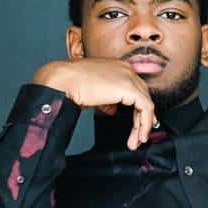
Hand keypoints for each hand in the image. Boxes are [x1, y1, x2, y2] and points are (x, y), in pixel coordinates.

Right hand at [32, 58, 155, 149]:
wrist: (61, 81)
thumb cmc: (70, 84)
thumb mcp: (94, 92)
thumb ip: (107, 100)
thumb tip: (112, 110)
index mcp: (118, 67)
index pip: (136, 88)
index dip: (140, 107)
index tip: (141, 122)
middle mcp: (126, 69)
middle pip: (142, 96)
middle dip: (143, 118)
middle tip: (139, 135)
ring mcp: (129, 77)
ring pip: (146, 103)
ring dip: (143, 124)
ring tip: (137, 140)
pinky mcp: (129, 87)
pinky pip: (146, 107)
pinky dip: (144, 123)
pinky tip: (139, 135)